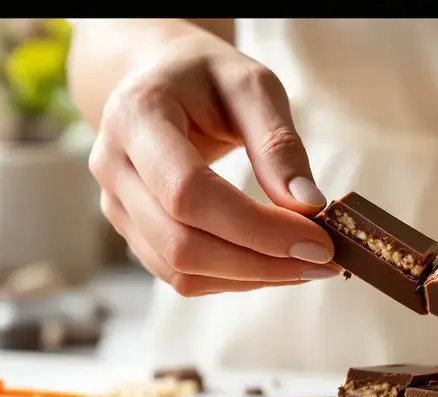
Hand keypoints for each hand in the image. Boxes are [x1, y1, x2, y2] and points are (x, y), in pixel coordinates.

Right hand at [88, 33, 339, 295]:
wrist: (158, 77)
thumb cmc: (206, 76)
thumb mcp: (252, 85)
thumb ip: (279, 144)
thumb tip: (310, 206)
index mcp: (136, 116)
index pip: (190, 193)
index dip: (256, 228)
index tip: (318, 240)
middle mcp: (113, 165)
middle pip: (182, 244)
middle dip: (261, 262)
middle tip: (324, 260)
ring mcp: (116, 204)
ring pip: (181, 271)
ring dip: (252, 277)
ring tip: (307, 263)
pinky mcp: (132, 231)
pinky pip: (181, 276)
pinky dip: (234, 278)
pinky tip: (273, 262)